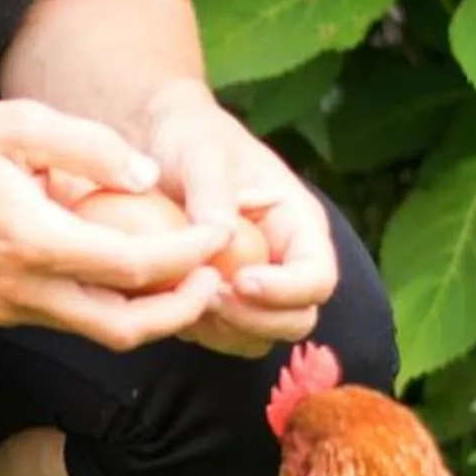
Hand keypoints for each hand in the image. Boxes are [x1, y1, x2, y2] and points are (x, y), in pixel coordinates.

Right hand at [0, 99, 233, 353]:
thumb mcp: (20, 122)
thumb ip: (89, 147)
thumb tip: (147, 177)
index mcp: (32, 241)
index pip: (132, 266)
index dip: (187, 256)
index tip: (218, 236)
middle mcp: (24, 289)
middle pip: (125, 328)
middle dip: (182, 310)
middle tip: (217, 278)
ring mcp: (12, 307)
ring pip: (101, 333)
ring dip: (151, 314)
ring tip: (188, 279)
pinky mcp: (4, 309)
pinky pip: (74, 319)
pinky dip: (116, 305)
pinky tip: (137, 273)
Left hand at [132, 84, 337, 358]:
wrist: (157, 143)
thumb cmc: (190, 138)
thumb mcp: (201, 152)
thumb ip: (213, 194)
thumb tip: (223, 239)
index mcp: (298, 224)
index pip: (318, 279)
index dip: (286, 291)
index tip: (239, 281)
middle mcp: (284, 263)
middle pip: (296, 320)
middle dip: (255, 319)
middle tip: (207, 296)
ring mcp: (253, 288)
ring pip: (258, 337)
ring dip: (223, 331)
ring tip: (184, 296)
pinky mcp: (219, 301)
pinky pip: (220, 336)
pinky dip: (198, 330)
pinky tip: (167, 298)